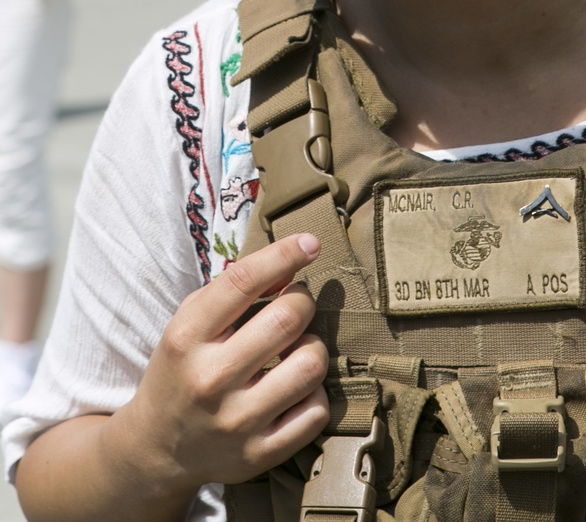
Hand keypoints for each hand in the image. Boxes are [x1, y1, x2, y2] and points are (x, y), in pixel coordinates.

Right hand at [111, 233, 329, 496]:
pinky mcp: (258, 455)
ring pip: (310, 364)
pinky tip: (295, 388)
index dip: (284, 255)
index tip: (311, 243)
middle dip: (302, 303)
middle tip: (295, 307)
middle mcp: (209, 380)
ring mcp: (235, 423)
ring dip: (313, 348)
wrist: (155, 449)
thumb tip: (293, 260)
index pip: (243, 282)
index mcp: (186, 338)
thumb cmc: (183, 368)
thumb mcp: (191, 322)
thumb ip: (235, 288)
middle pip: (288, 319)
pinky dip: (314, 392)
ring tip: (296, 350)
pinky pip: (316, 410)